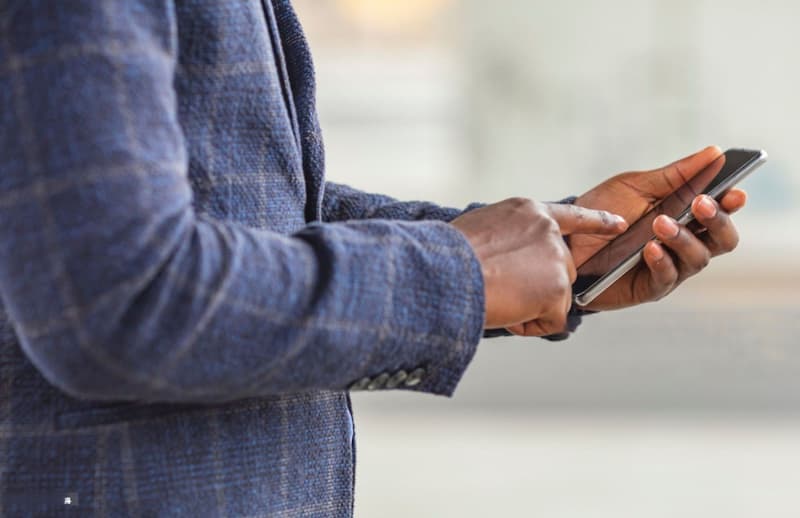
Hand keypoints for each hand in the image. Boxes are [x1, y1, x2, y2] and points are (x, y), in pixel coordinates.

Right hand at [451, 198, 626, 335]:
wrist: (446, 272)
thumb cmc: (448, 254)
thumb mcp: (482, 227)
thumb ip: (510, 236)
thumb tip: (511, 259)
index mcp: (529, 212)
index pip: (572, 215)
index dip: (598, 222)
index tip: (619, 224)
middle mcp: (549, 231)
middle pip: (562, 268)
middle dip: (539, 286)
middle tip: (503, 289)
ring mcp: (557, 260)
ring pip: (557, 297)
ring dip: (531, 306)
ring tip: (498, 297)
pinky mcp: (557, 291)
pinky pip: (553, 322)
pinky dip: (529, 325)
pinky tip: (506, 312)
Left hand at [571, 146, 747, 309]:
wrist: (565, 239)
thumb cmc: (602, 211)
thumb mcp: (635, 186)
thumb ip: (675, 174)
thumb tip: (714, 153)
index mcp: (686, 216)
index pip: (721, 212)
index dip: (732, 203)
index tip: (734, 192)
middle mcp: (684, 243)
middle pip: (722, 240)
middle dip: (718, 222)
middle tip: (702, 204)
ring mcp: (669, 266)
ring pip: (698, 259)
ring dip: (684, 239)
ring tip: (662, 222)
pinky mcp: (648, 287)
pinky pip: (666, 278)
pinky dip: (662, 261)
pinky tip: (651, 248)